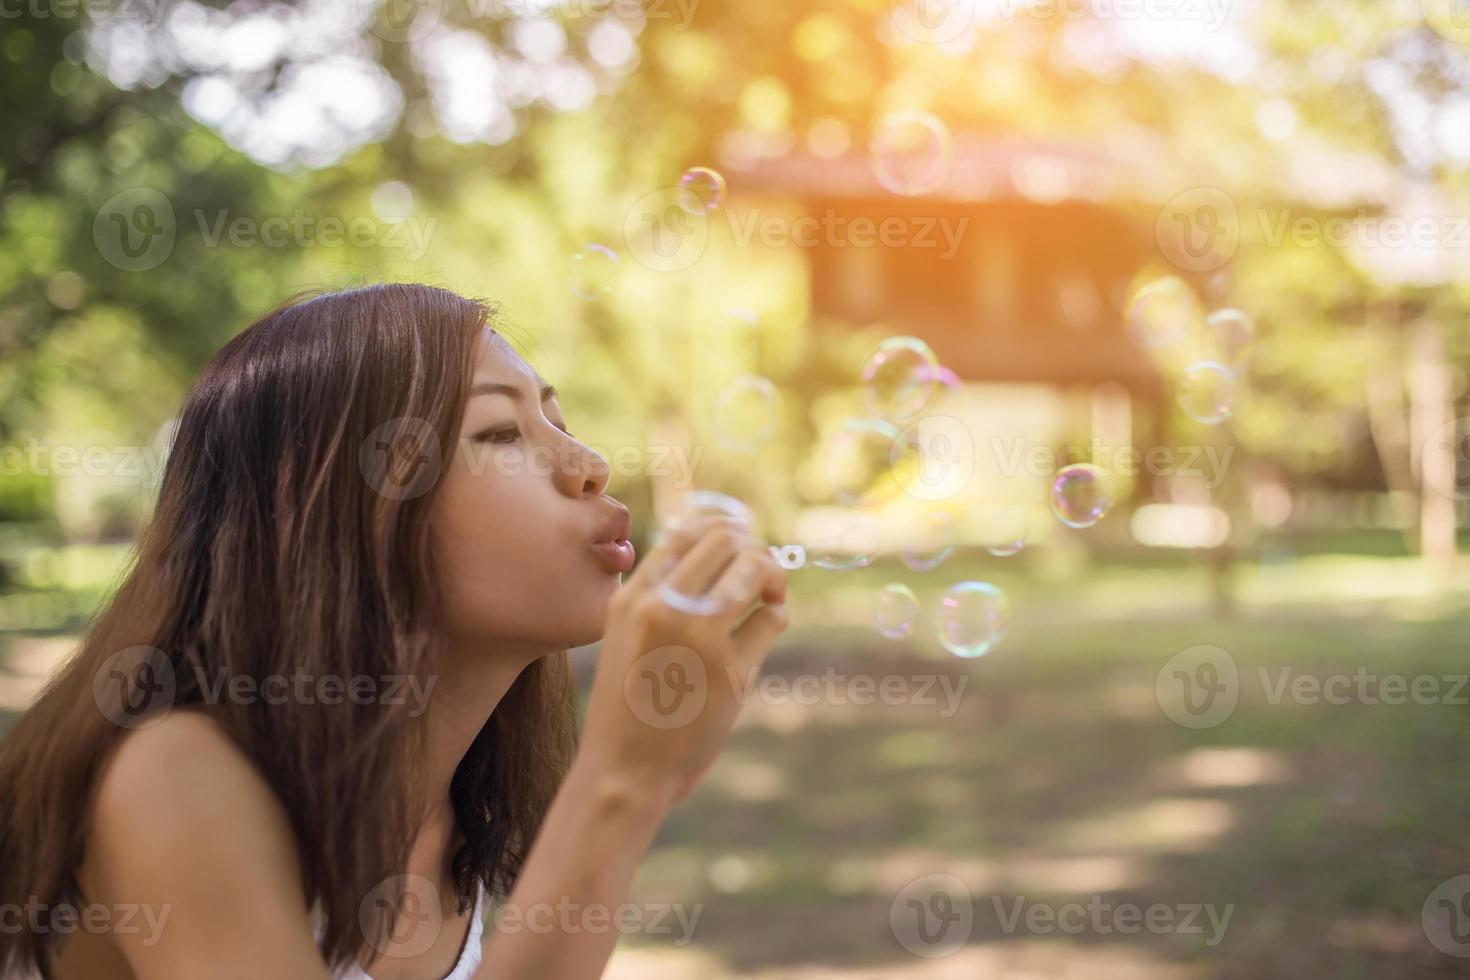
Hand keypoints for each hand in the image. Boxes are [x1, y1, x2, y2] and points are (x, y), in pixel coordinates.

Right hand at [579, 515, 790, 804]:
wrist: (624, 770)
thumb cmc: (628, 706)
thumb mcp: (625, 638)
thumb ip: (658, 597)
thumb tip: (715, 554)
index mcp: (633, 598)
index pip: (684, 533)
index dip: (720, 532)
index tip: (736, 547)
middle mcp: (664, 607)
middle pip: (726, 540)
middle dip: (752, 549)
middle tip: (760, 573)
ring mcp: (699, 636)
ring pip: (754, 567)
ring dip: (773, 574)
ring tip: (772, 594)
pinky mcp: (731, 670)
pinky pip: (772, 618)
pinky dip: (777, 616)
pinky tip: (766, 629)